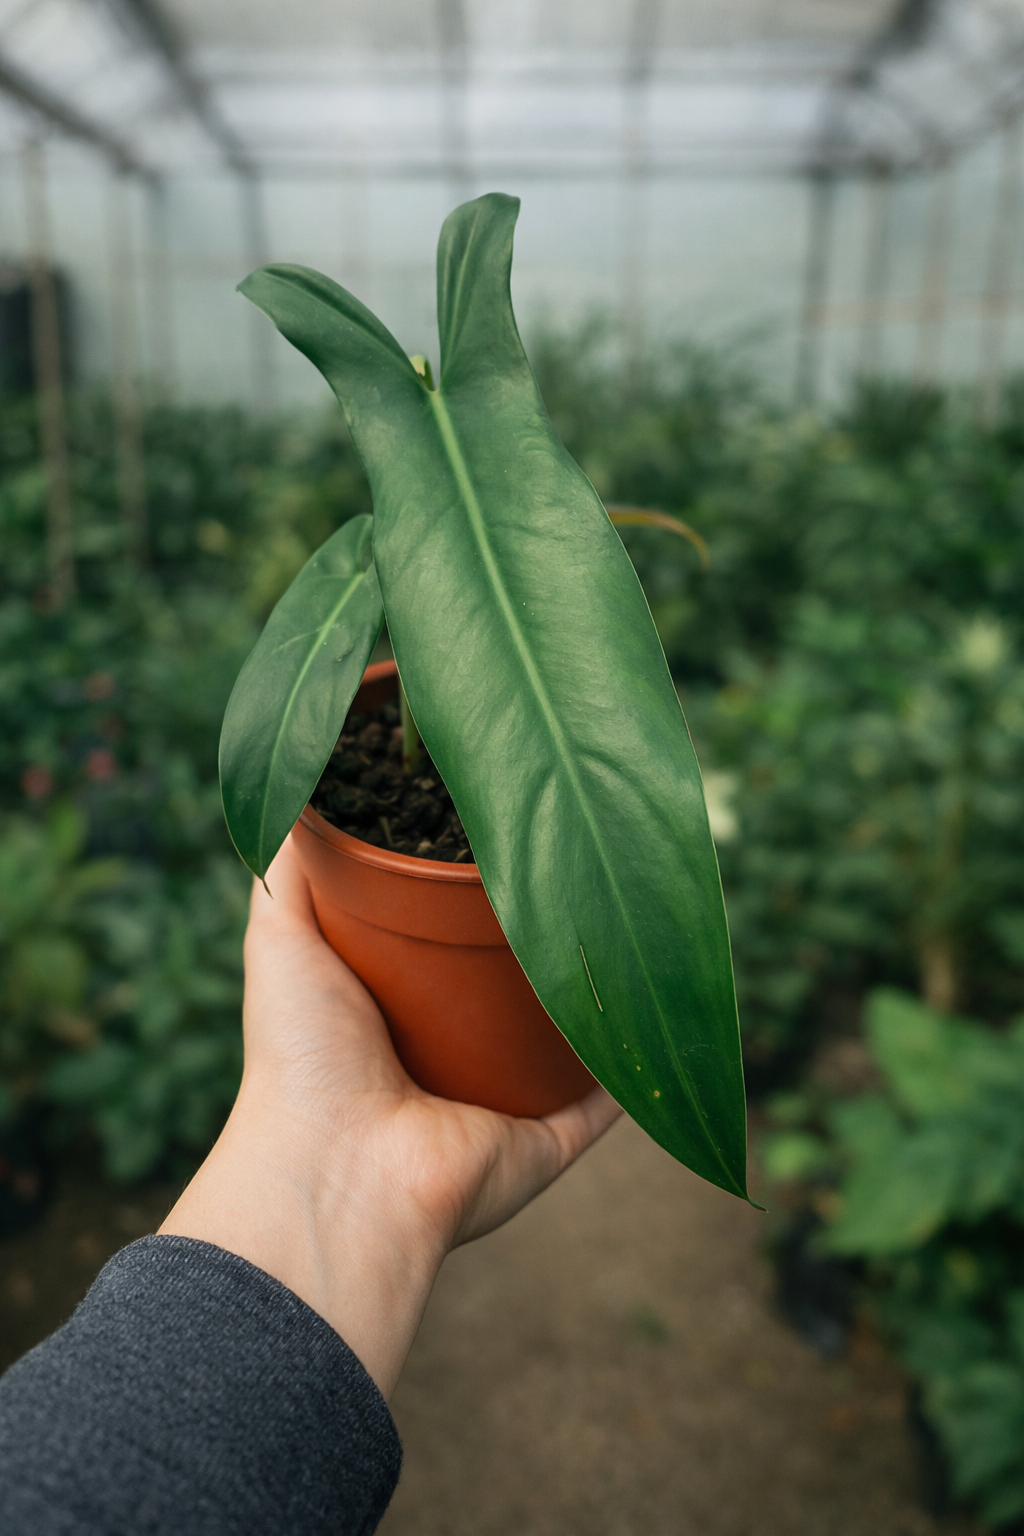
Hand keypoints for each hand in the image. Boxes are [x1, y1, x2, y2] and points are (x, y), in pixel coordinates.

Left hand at [161, 836, 619, 1396]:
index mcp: (391, 1012)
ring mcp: (503, 1101)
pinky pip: (610, 1095)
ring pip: (566, 1031)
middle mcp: (449, 1057)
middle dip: (540, 929)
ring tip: (631, 913)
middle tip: (577, 860)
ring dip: (597, 985)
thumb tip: (294, 781)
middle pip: (510, 980)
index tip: (502, 823)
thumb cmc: (300, 1053)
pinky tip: (666, 997)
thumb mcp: (279, 935)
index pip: (442, 937)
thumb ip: (285, 865)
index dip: (469, 887)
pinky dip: (639, 1058)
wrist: (339, 1171)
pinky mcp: (551, 1140)